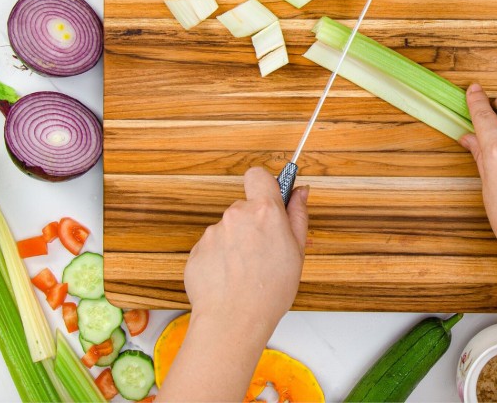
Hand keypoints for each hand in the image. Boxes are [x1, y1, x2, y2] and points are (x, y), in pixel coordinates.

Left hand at [183, 167, 308, 338]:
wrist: (233, 320)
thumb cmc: (270, 291)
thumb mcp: (297, 252)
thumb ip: (297, 216)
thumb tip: (300, 192)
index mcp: (263, 211)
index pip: (258, 175)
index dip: (265, 185)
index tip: (272, 199)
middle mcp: (235, 215)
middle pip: (244, 207)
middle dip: (253, 224)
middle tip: (264, 251)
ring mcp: (213, 233)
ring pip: (228, 229)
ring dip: (236, 243)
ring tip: (246, 272)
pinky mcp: (196, 251)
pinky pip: (211, 248)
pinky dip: (220, 259)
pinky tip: (230, 279)